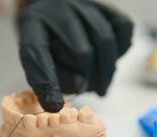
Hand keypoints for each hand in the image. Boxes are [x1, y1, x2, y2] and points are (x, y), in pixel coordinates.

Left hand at [16, 0, 132, 111]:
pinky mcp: (105, 6)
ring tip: (101, 85)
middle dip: (87, 79)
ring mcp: (84, 5)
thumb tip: (79, 85)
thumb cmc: (47, 41)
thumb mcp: (38, 58)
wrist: (56, 11)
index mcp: (33, 24)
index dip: (47, 81)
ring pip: (105, 40)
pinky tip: (109, 59)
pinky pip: (123, 28)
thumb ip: (50, 77)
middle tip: (87, 90)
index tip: (55, 106)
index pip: (37, 52)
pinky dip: (121, 49)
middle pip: (81, 52)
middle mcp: (58, 10)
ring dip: (107, 71)